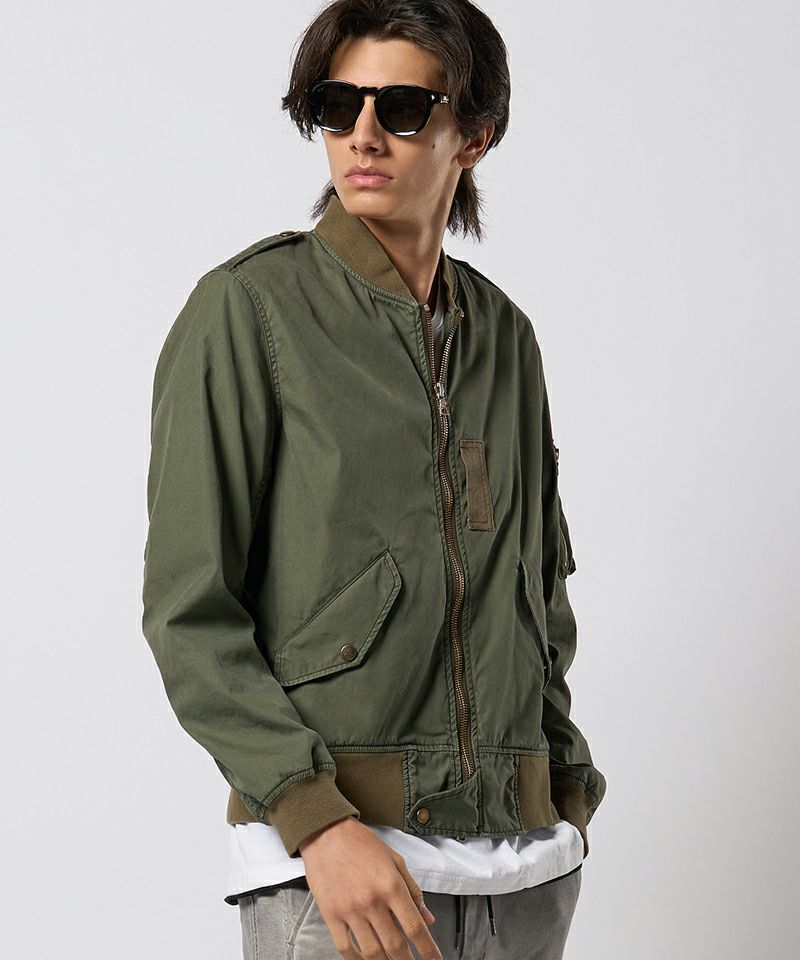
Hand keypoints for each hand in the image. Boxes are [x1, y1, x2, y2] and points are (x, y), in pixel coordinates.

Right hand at [298, 816, 442, 959]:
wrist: (327, 833)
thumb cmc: (361, 843)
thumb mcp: (395, 860)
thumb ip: (413, 890)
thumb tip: (427, 918)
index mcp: (391, 885)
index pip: (414, 927)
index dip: (428, 950)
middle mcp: (372, 900)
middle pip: (395, 945)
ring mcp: (350, 910)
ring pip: (372, 952)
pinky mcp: (331, 914)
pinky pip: (345, 947)